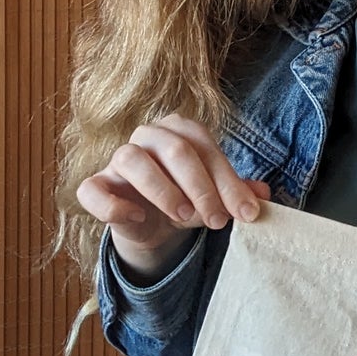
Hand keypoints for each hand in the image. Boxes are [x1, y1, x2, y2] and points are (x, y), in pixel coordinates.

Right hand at [76, 115, 270, 280]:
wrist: (152, 225)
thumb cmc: (187, 199)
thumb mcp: (216, 196)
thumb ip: (238, 193)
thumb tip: (264, 195)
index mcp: (179, 130)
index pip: (205, 147)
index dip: (228, 181)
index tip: (246, 213)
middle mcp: (147, 136)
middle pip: (175, 149)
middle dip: (201, 188)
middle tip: (217, 220)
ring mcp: (117, 159)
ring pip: (132, 158)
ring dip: (162, 190)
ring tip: (183, 217)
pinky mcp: (96, 185)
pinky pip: (92, 189)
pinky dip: (113, 204)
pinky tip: (138, 218)